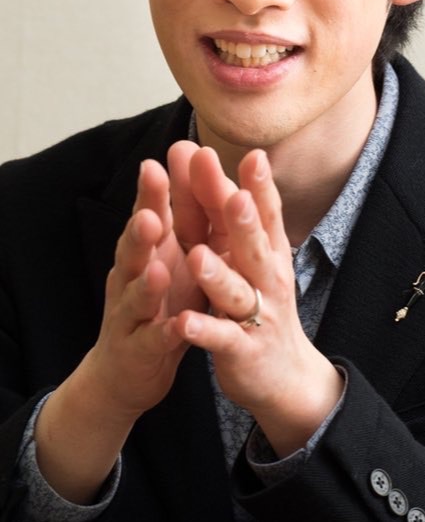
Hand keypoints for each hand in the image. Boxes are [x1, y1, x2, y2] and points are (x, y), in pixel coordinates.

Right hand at [85, 146, 206, 420]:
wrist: (129, 370)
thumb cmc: (160, 302)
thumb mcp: (176, 255)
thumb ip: (187, 214)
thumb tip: (199, 159)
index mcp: (150, 249)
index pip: (153, 210)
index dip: (161, 185)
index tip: (176, 151)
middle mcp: (133, 274)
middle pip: (136, 244)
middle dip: (144, 221)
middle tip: (152, 198)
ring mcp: (132, 312)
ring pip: (136, 292)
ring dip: (146, 279)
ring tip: (157, 266)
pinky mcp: (139, 349)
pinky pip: (152, 339)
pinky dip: (162, 331)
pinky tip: (176, 326)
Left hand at [170, 148, 343, 457]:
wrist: (284, 375)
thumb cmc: (264, 303)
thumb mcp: (258, 258)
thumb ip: (243, 218)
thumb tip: (242, 164)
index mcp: (269, 252)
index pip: (266, 214)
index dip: (260, 186)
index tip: (254, 155)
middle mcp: (268, 279)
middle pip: (254, 246)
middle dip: (243, 222)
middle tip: (233, 196)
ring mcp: (257, 315)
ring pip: (236, 292)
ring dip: (218, 274)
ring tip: (198, 256)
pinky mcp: (241, 349)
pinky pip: (221, 338)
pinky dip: (203, 329)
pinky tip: (183, 321)